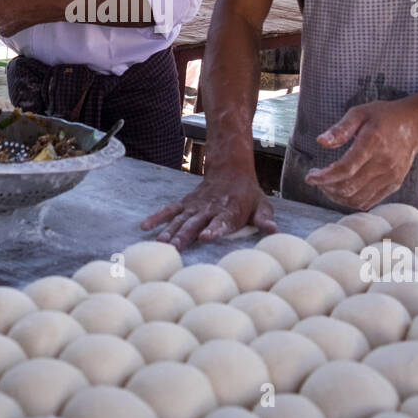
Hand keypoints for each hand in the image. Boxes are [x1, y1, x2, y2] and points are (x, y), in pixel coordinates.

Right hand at [139, 174, 276, 249]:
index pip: (221, 221)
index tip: (205, 236)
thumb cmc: (248, 195)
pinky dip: (156, 217)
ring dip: (169, 231)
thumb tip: (273, 230)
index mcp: (229, 211)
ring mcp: (195, 206)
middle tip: (174, 247)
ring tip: (160, 244)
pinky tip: (144, 228)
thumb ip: (264, 219)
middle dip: (184, 235)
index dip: (214, 229)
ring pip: (180, 219)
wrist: (231, 170)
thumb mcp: (262, 205)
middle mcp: (209, 209)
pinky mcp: (185, 204)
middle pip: (195, 223)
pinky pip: (168, 210)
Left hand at [303, 98, 417, 209]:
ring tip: (326, 186)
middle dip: (326, 187)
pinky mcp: (393, 184)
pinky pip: (369, 201)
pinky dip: (351, 201)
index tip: (310, 177)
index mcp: (373, 143)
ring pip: (358, 198)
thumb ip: (340, 128)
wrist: (415, 126)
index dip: (324, 177)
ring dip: (337, 196)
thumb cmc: (384, 116)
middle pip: (349, 187)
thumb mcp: (360, 113)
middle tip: (316, 179)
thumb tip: (320, 141)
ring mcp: (390, 177)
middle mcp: (383, 163)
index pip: (345, 169)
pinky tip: (342, 191)